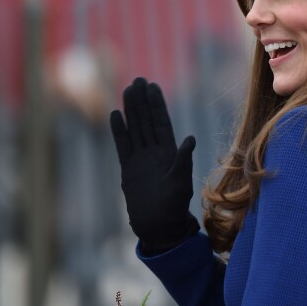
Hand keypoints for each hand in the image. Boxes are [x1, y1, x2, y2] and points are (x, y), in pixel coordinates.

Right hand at [110, 77, 198, 252]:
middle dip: (143, 101)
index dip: (157, 105)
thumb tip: (190, 138)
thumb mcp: (181, 181)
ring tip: (127, 90)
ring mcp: (140, 159)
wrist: (158, 225)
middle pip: (147, 121)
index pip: (162, 122)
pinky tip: (115, 114)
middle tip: (138, 80)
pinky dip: (119, 131)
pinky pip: (122, 145)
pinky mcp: (128, 169)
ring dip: (131, 110)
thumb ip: (183, 159)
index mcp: (169, 152)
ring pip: (134, 129)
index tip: (153, 86)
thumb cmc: (173, 205)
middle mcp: (154, 152)